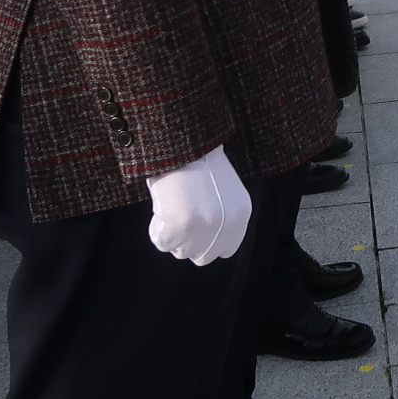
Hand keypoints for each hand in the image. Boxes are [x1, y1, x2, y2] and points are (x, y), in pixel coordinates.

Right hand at [145, 145, 251, 264]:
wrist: (183, 142)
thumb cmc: (197, 162)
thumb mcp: (221, 192)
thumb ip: (220, 219)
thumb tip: (202, 246)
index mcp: (241, 214)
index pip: (226, 250)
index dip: (207, 243)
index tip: (194, 230)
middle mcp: (226, 224)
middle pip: (202, 257)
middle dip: (188, 242)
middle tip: (178, 219)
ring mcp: (204, 226)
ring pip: (180, 252)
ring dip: (172, 233)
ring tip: (171, 207)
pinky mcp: (180, 225)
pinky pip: (161, 242)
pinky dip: (156, 229)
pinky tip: (161, 208)